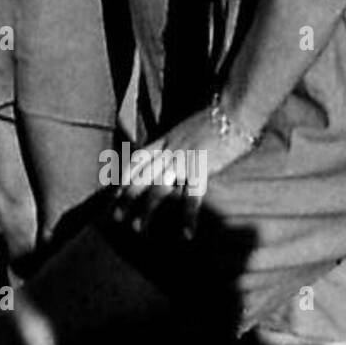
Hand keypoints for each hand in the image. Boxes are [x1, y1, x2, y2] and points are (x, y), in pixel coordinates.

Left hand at [112, 105, 255, 240]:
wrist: (232, 111)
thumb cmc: (217, 118)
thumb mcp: (189, 128)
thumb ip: (179, 141)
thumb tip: (176, 154)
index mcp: (165, 139)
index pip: (137, 160)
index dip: (123, 176)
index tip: (113, 193)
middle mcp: (168, 151)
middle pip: (140, 176)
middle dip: (126, 197)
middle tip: (115, 216)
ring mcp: (183, 161)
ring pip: (158, 188)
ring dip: (146, 209)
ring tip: (136, 227)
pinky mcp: (201, 169)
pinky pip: (192, 197)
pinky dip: (188, 216)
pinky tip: (187, 233)